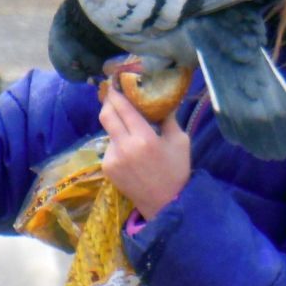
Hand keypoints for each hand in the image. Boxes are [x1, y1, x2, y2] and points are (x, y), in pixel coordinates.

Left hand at [99, 86, 189, 218]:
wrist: (165, 204)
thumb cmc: (176, 170)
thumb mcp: (180, 141)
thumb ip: (168, 118)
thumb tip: (163, 98)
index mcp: (144, 138)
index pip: (122, 107)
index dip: (116, 92)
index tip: (115, 81)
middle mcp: (124, 147)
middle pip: (105, 115)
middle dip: (108, 101)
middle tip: (114, 93)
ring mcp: (112, 159)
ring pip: (108, 131)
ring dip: (116, 124)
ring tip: (130, 128)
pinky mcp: (107, 168)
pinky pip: (110, 146)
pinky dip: (118, 142)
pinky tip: (130, 149)